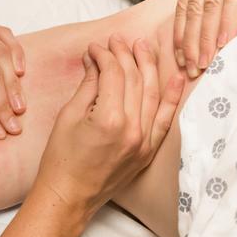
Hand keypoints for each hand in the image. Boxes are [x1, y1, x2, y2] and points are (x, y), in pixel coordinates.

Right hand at [35, 35, 184, 215]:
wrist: (69, 197)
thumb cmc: (61, 159)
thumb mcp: (68, 116)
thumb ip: (88, 85)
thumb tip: (94, 60)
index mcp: (108, 119)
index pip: (113, 74)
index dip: (104, 55)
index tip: (95, 47)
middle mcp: (132, 129)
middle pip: (134, 79)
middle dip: (126, 54)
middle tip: (118, 39)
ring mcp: (144, 142)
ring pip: (152, 93)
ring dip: (149, 66)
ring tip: (144, 46)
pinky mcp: (148, 151)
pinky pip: (165, 119)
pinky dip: (172, 97)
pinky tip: (176, 77)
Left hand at [173, 0, 236, 77]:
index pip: (186, 2)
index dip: (181, 31)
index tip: (181, 57)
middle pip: (191, 8)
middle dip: (188, 41)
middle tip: (188, 68)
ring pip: (208, 6)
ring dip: (205, 37)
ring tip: (204, 61)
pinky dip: (226, 21)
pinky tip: (224, 41)